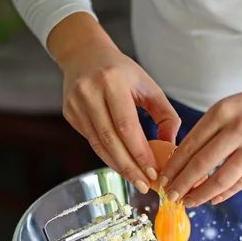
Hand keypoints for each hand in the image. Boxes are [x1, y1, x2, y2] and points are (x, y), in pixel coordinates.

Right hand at [49, 13, 180, 192]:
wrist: (84, 54)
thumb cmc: (123, 72)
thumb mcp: (149, 86)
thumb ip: (166, 115)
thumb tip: (171, 146)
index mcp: (112, 81)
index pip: (127, 125)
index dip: (140, 153)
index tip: (154, 172)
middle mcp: (89, 92)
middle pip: (110, 140)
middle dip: (129, 167)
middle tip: (146, 186)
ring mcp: (76, 104)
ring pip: (98, 145)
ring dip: (119, 166)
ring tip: (137, 181)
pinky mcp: (70, 114)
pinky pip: (92, 142)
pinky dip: (108, 157)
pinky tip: (123, 166)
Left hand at [160, 46, 241, 205]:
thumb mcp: (237, 104)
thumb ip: (216, 127)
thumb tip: (192, 158)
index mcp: (224, 110)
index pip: (190, 143)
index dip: (174, 165)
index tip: (163, 178)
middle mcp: (238, 127)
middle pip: (201, 164)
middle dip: (181, 184)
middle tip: (170, 196)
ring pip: (221, 178)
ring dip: (201, 194)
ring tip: (189, 202)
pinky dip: (226, 192)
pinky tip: (214, 198)